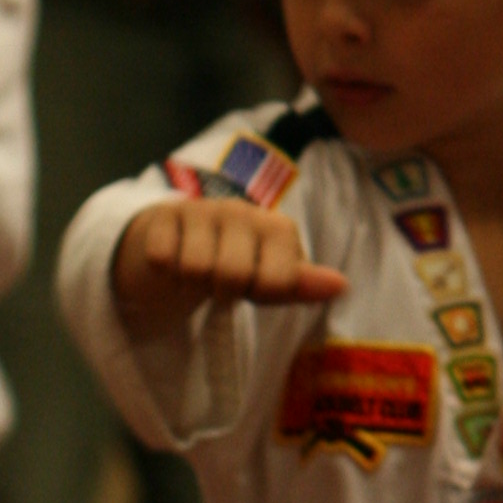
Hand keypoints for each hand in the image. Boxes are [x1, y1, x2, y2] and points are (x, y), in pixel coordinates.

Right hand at [110, 196, 345, 333]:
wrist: (177, 248)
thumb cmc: (231, 266)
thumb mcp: (267, 282)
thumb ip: (299, 285)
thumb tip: (340, 286)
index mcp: (276, 228)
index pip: (277, 280)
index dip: (261, 294)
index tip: (254, 286)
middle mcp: (242, 210)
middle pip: (231, 275)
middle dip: (220, 291)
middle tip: (218, 283)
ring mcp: (202, 208)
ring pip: (194, 269)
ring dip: (189, 282)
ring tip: (196, 272)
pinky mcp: (164, 213)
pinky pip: (162, 259)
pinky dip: (164, 271)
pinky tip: (172, 260)